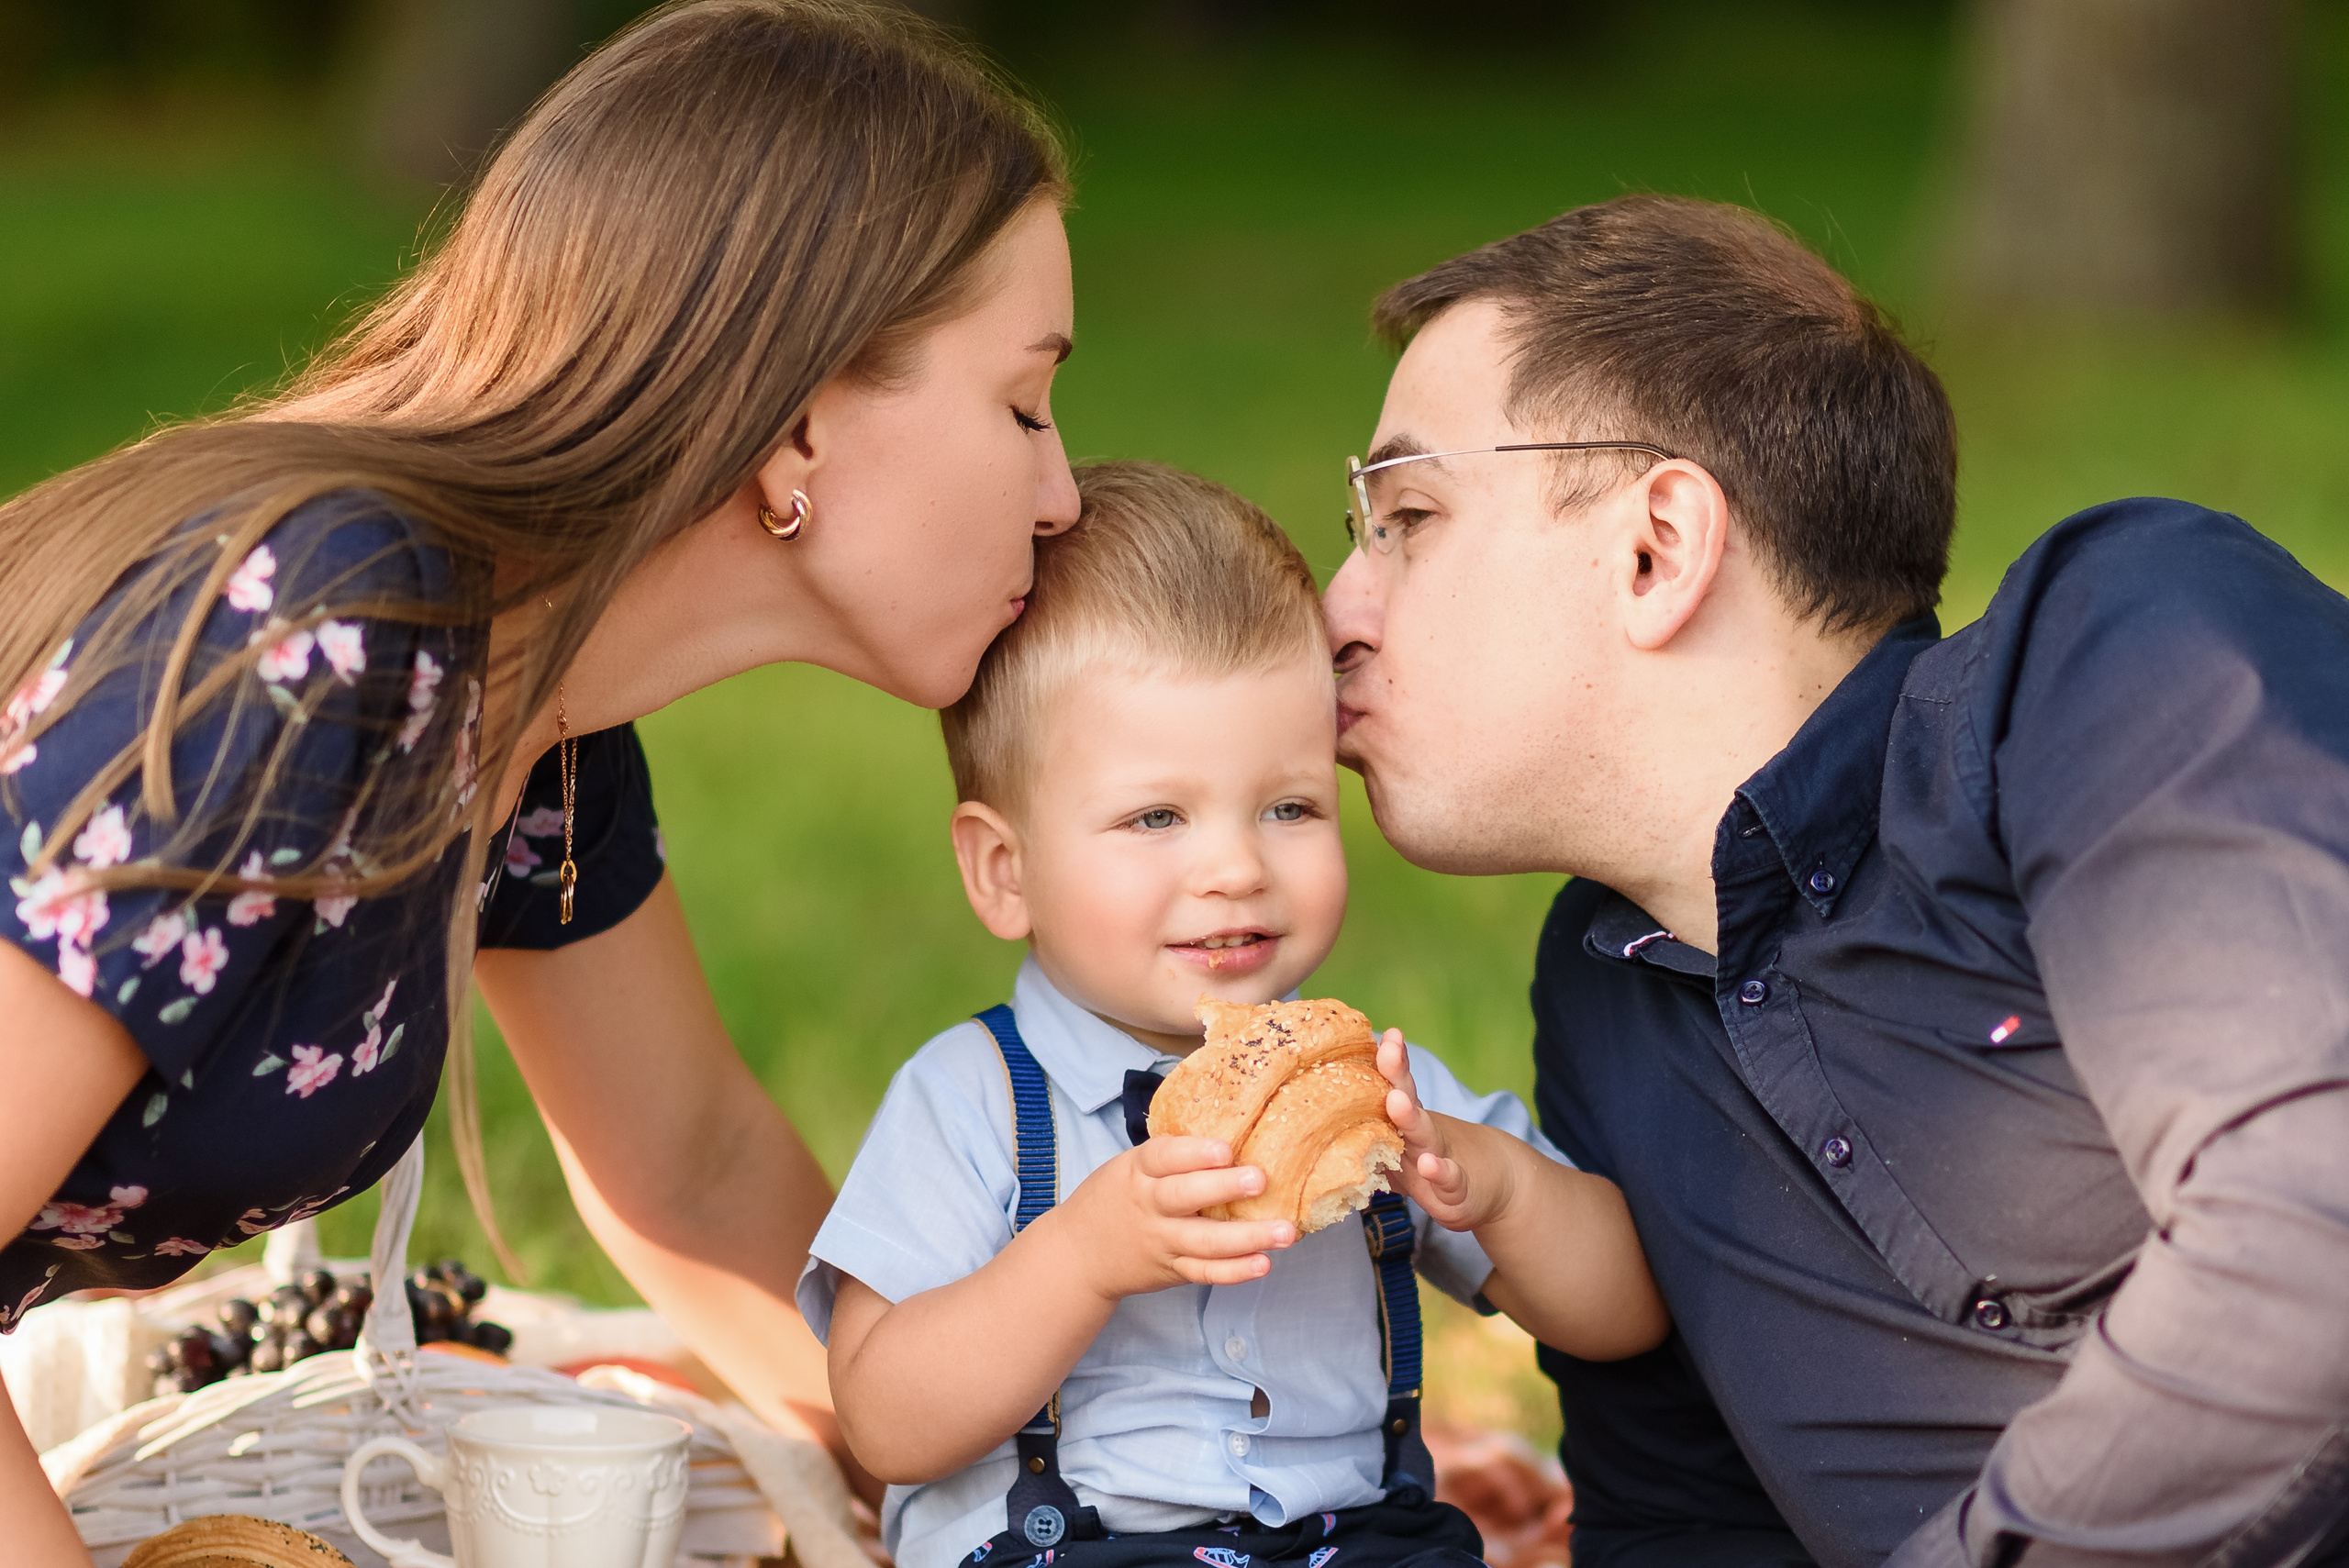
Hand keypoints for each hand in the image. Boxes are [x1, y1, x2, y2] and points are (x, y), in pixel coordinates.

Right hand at [1053, 1135, 1295, 1301]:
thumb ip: (1171, 1157)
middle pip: (1185, 1197)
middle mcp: (1150, 1207)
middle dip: (1224, 1188)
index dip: (1194, 1153)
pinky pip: (1205, 1273)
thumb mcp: (1130, 1166)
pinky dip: (1235, 1272)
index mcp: (1138, 1172)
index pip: (1163, 1157)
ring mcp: (1162, 1242)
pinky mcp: (1173, 1270)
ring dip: (1247, 1237)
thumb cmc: (1115, 1198)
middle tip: (1260, 1180)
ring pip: (1204, 1241)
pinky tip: (1263, 1263)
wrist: (1079, 1255)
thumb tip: (1232, 1127)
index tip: (1226, 1149)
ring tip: (1284, 1231)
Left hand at [1378, 1029, 1515, 1231]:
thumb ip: (1370, 1130)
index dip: (1387, 1062)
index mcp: (1405, 1122)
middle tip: (1387, 1050)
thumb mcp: (1401, 1145)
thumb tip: (1322, 1114)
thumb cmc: (1431, 1162)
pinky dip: (1440, 1172)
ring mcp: (1441, 1158)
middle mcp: (1422, 1134)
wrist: (1493, 1183)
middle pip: (1407, 1100)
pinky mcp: (1456, 1191)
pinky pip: (1449, 1179)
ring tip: (1397, 1100)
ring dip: (1410, 1118)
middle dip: (1396, 1073)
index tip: (1384, 1034)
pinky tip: (1432, 1164)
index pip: (1394, 1086)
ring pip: (1425, 1136)